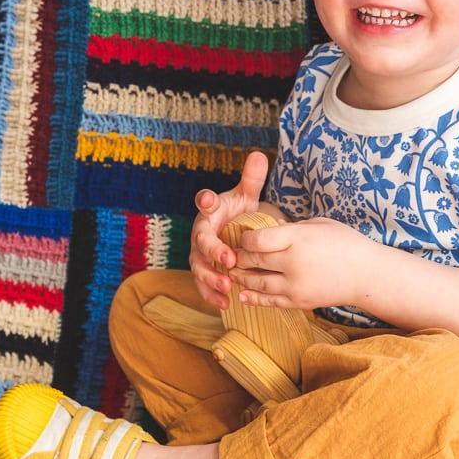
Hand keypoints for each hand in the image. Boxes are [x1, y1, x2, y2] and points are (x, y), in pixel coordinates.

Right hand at [190, 151, 270, 307]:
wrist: (235, 234)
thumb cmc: (238, 214)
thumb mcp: (246, 196)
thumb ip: (251, 179)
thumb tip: (259, 154)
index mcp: (210, 211)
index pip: (203, 202)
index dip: (205, 200)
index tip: (208, 198)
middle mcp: (200, 233)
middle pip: (201, 242)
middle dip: (213, 251)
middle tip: (229, 259)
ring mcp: (200, 255)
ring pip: (199, 267)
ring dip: (211, 278)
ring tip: (226, 286)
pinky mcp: (204, 273)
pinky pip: (204, 286)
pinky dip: (212, 295)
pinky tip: (225, 304)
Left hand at [230, 217, 372, 311]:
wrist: (367, 274)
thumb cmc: (345, 243)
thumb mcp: (319, 224)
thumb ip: (292, 227)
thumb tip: (270, 226)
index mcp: (298, 238)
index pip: (257, 239)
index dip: (245, 238)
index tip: (244, 237)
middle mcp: (293, 262)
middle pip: (253, 260)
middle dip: (240, 257)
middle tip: (232, 255)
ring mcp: (295, 285)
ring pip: (257, 282)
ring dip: (242, 277)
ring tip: (233, 273)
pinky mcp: (299, 301)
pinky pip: (269, 301)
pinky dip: (253, 298)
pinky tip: (242, 294)